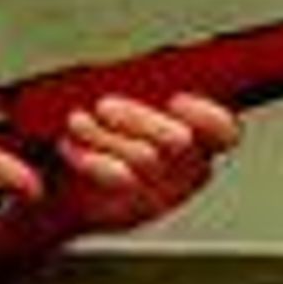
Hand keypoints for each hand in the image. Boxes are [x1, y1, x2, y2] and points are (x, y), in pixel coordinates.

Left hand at [41, 87, 235, 233]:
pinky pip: (119, 180)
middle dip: (139, 118)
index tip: (174, 98)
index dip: (207, 115)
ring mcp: (163, 195)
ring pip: (146, 157)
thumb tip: (144, 70)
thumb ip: (143, 91)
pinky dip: (90, 158)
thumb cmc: (99, 136)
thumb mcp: (124, 107)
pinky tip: (70, 146)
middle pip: (179, 141)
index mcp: (199, 141)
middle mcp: (188, 170)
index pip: (225, 132)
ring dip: (105, 134)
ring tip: (76, 121)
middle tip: (104, 105)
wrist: (57, 192)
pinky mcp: (131, 212)